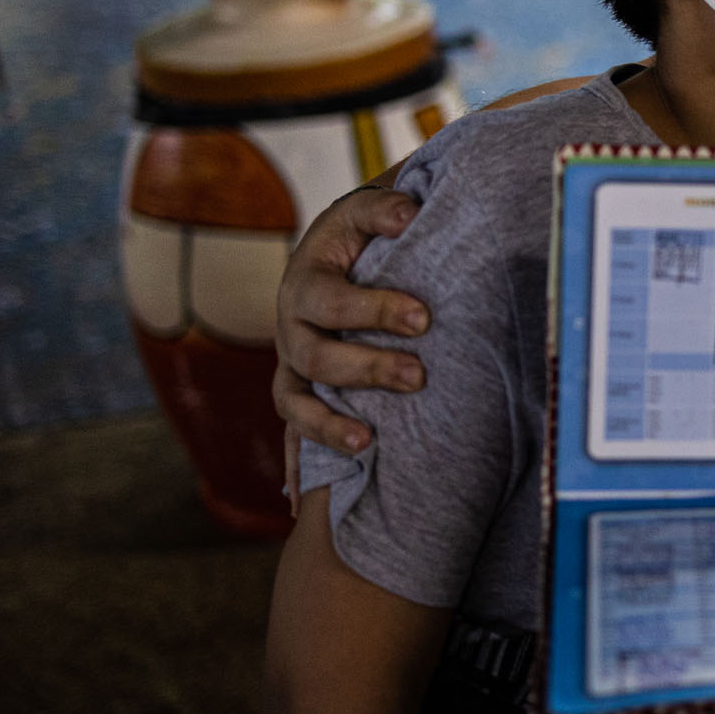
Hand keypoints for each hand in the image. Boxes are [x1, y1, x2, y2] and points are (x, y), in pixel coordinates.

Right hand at [274, 186, 427, 509]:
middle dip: (365, 368)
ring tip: (367, 443)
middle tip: (417, 374)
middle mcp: (291, 326)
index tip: (423, 316)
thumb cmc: (364, 236)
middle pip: (316, 357)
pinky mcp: (299, 393)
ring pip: (295, 402)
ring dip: (328, 425)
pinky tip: (300, 505)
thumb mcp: (368, 213)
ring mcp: (292, 364)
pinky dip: (296, 467)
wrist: (340, 251)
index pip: (332, 300)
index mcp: (306, 279)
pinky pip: (291, 434)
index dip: (372, 308)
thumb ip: (386, 208)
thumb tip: (410, 213)